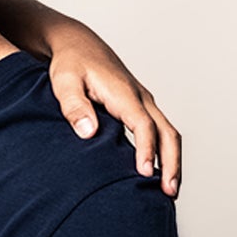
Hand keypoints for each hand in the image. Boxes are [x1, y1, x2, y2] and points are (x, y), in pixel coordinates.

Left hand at [44, 42, 182, 195]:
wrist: (76, 44)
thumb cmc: (69, 63)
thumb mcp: (64, 82)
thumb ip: (74, 107)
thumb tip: (89, 133)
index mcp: (124, 92)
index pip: (143, 124)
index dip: (146, 149)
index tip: (144, 174)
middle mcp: (140, 97)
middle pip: (167, 132)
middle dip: (171, 163)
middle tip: (169, 193)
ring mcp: (142, 102)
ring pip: (168, 133)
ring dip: (172, 161)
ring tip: (169, 192)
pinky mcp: (138, 107)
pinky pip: (159, 131)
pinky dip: (163, 152)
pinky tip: (156, 173)